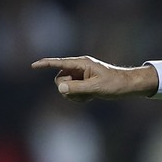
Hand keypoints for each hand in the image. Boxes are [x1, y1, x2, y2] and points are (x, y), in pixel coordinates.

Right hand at [31, 56, 158, 101]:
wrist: (129, 86)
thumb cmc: (115, 84)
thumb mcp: (96, 87)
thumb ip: (77, 88)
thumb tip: (60, 87)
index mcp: (82, 63)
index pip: (60, 63)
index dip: (45, 64)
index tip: (33, 65)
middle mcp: (79, 68)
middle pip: (59, 78)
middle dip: (66, 88)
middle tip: (82, 94)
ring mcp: (81, 76)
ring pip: (65, 86)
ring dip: (73, 94)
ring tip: (88, 97)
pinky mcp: (83, 83)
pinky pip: (72, 91)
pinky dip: (77, 97)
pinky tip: (89, 98)